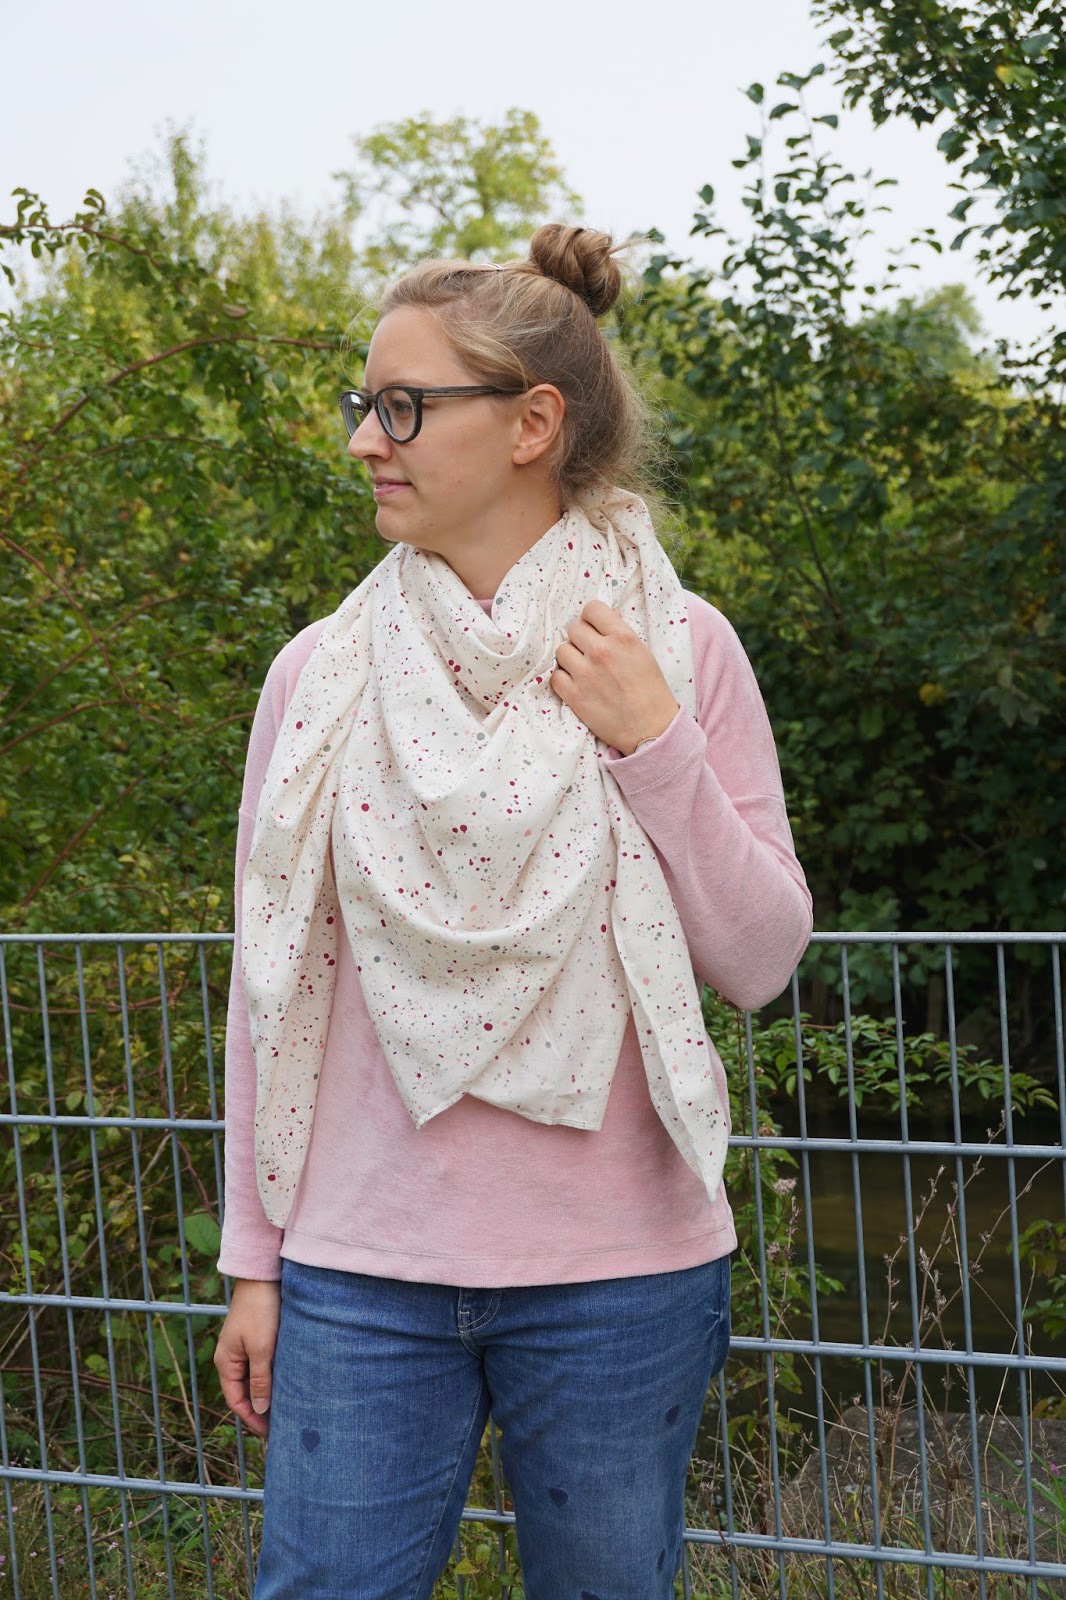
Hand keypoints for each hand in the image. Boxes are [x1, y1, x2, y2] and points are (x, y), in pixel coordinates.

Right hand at [214, 1277, 280, 1439]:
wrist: (263, 1275)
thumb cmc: (260, 1310)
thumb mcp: (262, 1348)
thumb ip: (260, 1380)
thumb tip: (260, 1410)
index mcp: (226, 1363)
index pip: (236, 1401)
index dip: (252, 1419)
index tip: (271, 1433)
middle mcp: (232, 1358)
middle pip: (245, 1392)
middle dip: (260, 1410)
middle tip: (282, 1425)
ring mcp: (243, 1347)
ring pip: (255, 1379)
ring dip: (268, 1393)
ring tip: (287, 1408)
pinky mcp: (256, 1338)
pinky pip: (262, 1365)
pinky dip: (272, 1376)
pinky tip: (287, 1382)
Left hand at [550, 600, 678, 755]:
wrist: (652, 728)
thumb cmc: (651, 691)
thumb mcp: (643, 653)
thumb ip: (620, 634)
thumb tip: (603, 618)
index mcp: (623, 637)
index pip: (592, 609)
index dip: (592, 619)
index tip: (594, 629)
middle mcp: (602, 651)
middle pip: (573, 628)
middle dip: (581, 639)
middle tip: (590, 652)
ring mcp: (585, 673)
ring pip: (561, 650)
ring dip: (570, 658)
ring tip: (583, 670)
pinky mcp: (574, 695)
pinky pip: (555, 676)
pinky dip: (563, 680)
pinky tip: (577, 685)